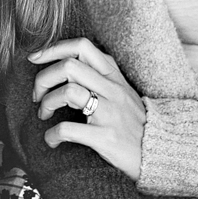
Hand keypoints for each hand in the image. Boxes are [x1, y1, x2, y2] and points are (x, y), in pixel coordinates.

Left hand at [29, 38, 145, 179]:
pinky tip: (52, 140)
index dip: (53, 48)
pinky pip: (68, 130)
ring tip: (43, 114)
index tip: (35, 57)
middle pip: (69, 66)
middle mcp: (112, 89)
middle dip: (43, 78)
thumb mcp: (123, 91)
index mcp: (114, 75)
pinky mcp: (105, 137)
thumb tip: (66, 65)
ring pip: (67, 92)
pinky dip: (52, 134)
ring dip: (46, 103)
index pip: (82, 46)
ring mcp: (109, 112)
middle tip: (37, 95)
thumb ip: (100, 75)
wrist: (162, 152)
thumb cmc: (135, 122)